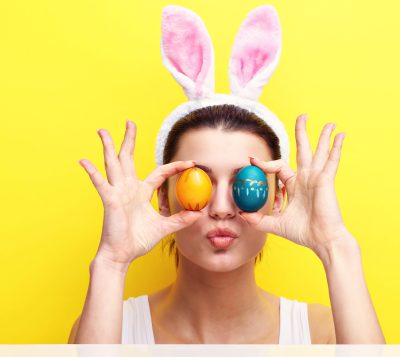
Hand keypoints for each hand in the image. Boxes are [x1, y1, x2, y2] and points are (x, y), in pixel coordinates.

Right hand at [78, 120, 201, 270]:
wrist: (122, 255)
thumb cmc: (138, 241)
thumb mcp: (164, 227)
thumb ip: (180, 219)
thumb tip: (199, 214)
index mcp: (141, 192)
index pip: (159, 173)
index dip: (175, 167)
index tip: (190, 162)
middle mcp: (128, 188)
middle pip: (129, 159)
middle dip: (129, 140)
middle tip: (130, 122)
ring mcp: (117, 192)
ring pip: (113, 164)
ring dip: (108, 147)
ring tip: (103, 131)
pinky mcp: (109, 200)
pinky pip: (100, 184)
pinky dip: (92, 173)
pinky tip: (84, 161)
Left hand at [239, 114, 351, 257]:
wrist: (322, 241)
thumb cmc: (303, 233)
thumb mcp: (276, 225)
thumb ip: (259, 220)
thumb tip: (242, 216)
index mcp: (295, 186)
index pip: (279, 167)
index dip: (265, 163)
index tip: (252, 159)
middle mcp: (306, 178)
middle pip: (303, 150)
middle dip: (301, 133)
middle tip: (302, 116)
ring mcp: (317, 178)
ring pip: (319, 151)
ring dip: (324, 136)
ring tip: (330, 123)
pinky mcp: (326, 180)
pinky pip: (331, 161)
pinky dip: (336, 148)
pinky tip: (341, 136)